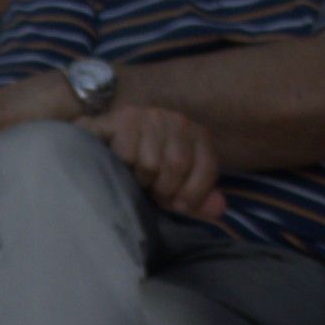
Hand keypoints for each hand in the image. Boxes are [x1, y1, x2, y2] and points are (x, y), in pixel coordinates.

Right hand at [100, 100, 225, 219]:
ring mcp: (150, 116)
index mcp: (198, 135)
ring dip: (140, 181)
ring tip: (134, 179)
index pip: (207, 166)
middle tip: (151, 193)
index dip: (192, 194)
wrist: (106, 151)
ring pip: (151, 163)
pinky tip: (119, 166)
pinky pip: (127, 155)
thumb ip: (199, 200)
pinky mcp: (123, 119)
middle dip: (163, 189)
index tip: (177, 205)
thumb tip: (218, 208)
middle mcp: (177, 120)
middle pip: (178, 164)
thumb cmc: (148, 174)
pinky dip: (122, 169)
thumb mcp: (177, 189)